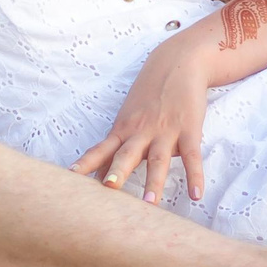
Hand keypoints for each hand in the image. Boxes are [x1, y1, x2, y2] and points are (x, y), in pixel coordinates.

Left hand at [72, 50, 211, 203]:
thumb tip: (99, 175)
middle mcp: (141, 131)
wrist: (178, 62)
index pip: (101, 150)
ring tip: (150, 205)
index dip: (86, 164)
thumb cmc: (149, 94)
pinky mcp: (189, 129)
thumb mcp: (129, 116)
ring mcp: (166, 130)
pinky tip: (196, 194)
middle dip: (117, 172)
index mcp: (123, 129)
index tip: (70, 180)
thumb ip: (117, 146)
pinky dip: (195, 176)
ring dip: (154, 182)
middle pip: (126, 154)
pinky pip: (192, 156)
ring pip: (158, 159)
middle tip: (109, 189)